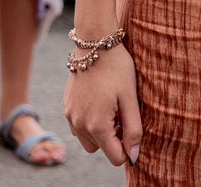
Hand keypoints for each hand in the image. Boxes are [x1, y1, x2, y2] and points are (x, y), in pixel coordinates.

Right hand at [65, 42, 142, 167]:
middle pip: (100, 150)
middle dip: (113, 140)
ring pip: (88, 140)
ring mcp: (70, 116)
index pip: (115, 157)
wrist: (94, 42)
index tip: (133, 127)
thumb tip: (134, 156)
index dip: (128, 148)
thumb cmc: (116, 68)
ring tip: (112, 107)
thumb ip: (133, 129)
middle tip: (123, 114)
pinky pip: (79, 126)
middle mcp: (79, 125)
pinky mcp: (66, 106)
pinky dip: (90, 122)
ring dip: (100, 132)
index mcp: (97, 125)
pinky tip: (100, 102)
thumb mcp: (130, 98)